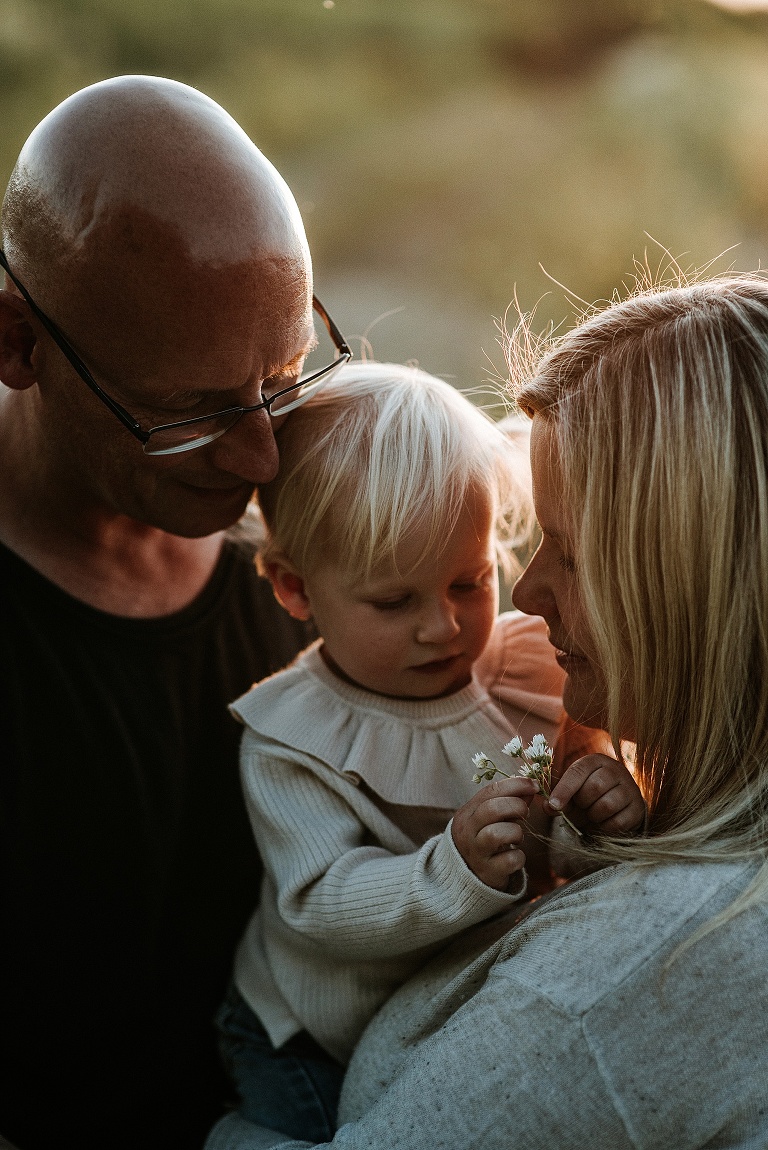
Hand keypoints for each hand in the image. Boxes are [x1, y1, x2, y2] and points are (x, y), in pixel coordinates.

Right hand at [451, 776, 537, 891]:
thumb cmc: (484, 840)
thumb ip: (508, 802)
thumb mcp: (490, 819)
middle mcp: (467, 832)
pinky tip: (515, 856)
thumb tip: (530, 786)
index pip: (489, 791)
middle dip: (516, 806)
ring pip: (496, 834)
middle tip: (525, 812)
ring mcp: (476, 853)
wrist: (468, 877)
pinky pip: (509, 860)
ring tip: (517, 836)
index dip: (515, 785)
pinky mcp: (487, 872)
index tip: (534, 785)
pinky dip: (518, 856)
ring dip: (516, 832)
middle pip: (491, 809)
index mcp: (467, 814)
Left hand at [545, 754, 645, 835]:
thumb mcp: (571, 792)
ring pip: (607, 805)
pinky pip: (618, 822)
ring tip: (591, 814)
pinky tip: (603, 822)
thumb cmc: (588, 795)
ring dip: (593, 815)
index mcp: (595, 761)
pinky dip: (605, 827)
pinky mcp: (637, 807)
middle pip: (594, 787)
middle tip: (581, 806)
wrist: (618, 804)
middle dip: (582, 803)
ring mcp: (630, 788)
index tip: (554, 805)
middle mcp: (615, 770)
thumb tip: (548, 806)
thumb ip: (557, 798)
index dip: (564, 790)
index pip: (577, 772)